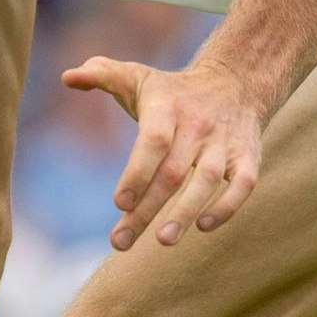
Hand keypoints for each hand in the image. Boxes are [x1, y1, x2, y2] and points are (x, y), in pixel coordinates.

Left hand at [63, 55, 266, 250]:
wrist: (237, 80)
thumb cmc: (174, 91)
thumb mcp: (137, 77)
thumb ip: (101, 74)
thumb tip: (68, 77)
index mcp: (168, 108)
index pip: (154, 141)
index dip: (138, 172)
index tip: (119, 203)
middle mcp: (198, 126)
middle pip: (173, 172)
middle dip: (147, 209)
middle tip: (121, 242)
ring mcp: (224, 143)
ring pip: (208, 180)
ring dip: (185, 213)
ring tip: (163, 241)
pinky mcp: (247, 157)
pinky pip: (244, 184)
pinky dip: (228, 206)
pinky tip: (204, 226)